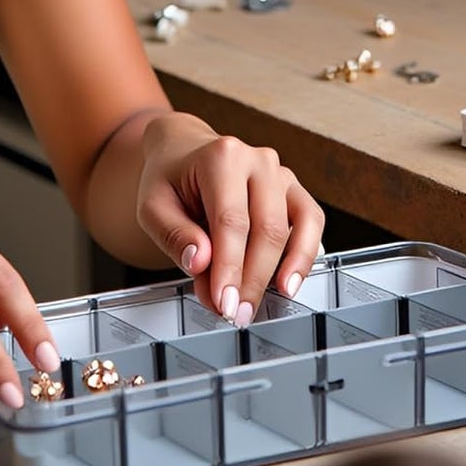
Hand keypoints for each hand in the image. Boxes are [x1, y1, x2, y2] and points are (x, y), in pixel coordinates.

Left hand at [135, 114, 323, 325]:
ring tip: (265, 301)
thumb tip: (201, 262)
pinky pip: (312, 220)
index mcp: (221, 157)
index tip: (223, 302)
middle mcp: (257, 160)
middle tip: (235, 312)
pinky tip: (289, 280)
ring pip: (298, 224)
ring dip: (285, 270)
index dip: (230, 268)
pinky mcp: (293, 189)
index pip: (231, 221)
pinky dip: (306, 252)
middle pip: (267, 228)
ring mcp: (279, 173)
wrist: (183, 152)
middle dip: (253, 279)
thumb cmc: (169, 179)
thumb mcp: (152, 206)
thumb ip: (174, 235)